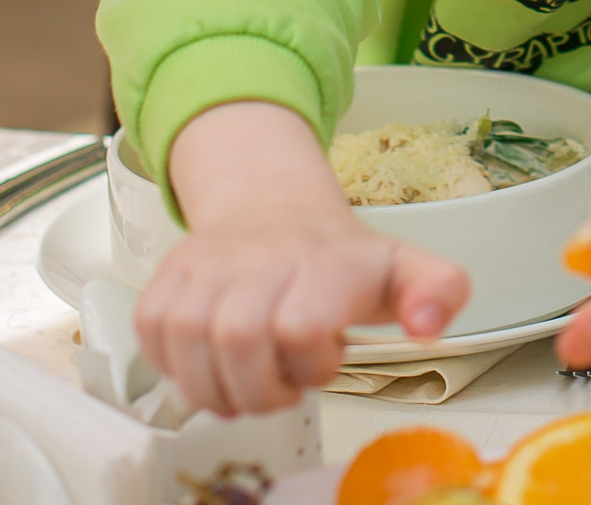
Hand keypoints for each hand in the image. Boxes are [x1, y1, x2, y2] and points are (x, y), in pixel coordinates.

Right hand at [136, 102, 471, 415]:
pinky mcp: (171, 271)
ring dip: (213, 384)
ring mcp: (211, 262)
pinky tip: (207, 364)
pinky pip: (150, 327)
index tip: (324, 361)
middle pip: (237, 338)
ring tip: (243, 382)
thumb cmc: (339, 255)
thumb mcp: (404, 268)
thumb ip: (439, 290)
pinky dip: (172, 363)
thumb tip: (429, 323)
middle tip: (279, 385)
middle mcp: (263, 255)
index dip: (310, 364)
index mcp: (325, 259)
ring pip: (186, 336)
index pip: (300, 325)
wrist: (275, 204)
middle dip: (258, 387)